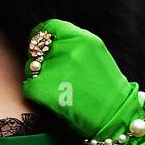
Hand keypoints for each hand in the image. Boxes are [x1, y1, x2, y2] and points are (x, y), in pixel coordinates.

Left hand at [22, 18, 143, 140]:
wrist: (115, 117)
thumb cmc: (106, 87)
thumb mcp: (95, 54)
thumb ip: (73, 43)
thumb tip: (47, 40)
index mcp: (84, 39)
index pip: (50, 27)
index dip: (42, 37)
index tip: (41, 47)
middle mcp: (70, 50)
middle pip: (38, 48)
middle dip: (39, 60)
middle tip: (49, 74)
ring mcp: (58, 70)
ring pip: (31, 67)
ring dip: (37, 77)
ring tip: (55, 88)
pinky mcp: (46, 90)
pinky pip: (29, 86)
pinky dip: (36, 94)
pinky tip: (52, 99)